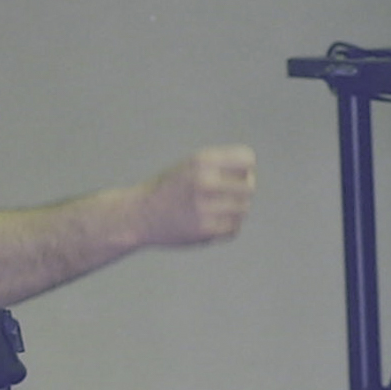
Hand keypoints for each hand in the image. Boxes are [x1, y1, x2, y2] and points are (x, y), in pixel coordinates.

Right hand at [137, 145, 255, 246]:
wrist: (139, 215)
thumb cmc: (170, 188)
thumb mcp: (192, 166)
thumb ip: (221, 167)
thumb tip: (251, 177)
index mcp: (202, 160)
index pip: (247, 159)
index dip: (244, 169)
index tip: (234, 176)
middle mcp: (205, 181)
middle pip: (249, 186)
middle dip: (242, 191)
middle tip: (226, 196)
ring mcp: (205, 207)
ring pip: (243, 209)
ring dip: (235, 211)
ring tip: (216, 210)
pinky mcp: (205, 230)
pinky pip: (234, 228)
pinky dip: (227, 227)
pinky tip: (211, 223)